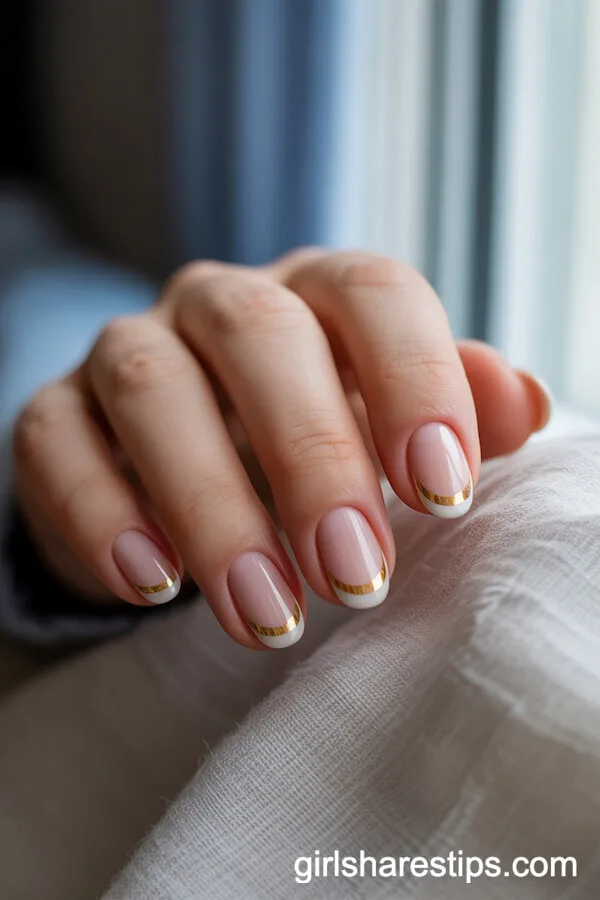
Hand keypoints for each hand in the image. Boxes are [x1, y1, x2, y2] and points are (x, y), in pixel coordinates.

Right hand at [13, 249, 550, 648]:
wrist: (192, 471)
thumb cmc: (313, 448)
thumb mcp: (391, 428)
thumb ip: (460, 413)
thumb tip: (524, 402)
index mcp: (317, 295)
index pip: (372, 293)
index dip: (415, 379)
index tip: (441, 493)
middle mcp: (219, 305)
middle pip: (260, 333)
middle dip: (312, 458)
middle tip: (355, 578)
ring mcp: (129, 351)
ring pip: (154, 389)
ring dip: (212, 505)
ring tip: (264, 613)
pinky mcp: (57, 414)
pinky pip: (61, 444)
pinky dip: (103, 516)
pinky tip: (153, 587)